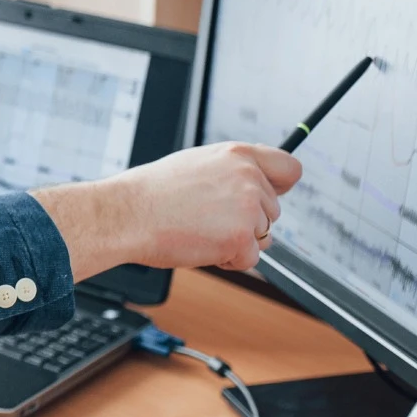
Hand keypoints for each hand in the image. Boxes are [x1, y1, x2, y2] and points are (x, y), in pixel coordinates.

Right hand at [34, 142, 301, 280]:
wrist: (126, 215)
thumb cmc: (150, 193)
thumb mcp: (196, 164)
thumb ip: (231, 173)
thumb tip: (257, 191)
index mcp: (237, 155)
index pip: (289, 169)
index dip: (280, 186)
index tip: (270, 195)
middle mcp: (248, 177)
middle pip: (273, 211)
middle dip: (246, 221)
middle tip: (207, 220)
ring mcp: (247, 208)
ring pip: (262, 237)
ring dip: (236, 242)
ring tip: (199, 231)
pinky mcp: (241, 238)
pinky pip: (249, 260)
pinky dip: (227, 261)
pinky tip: (201, 246)